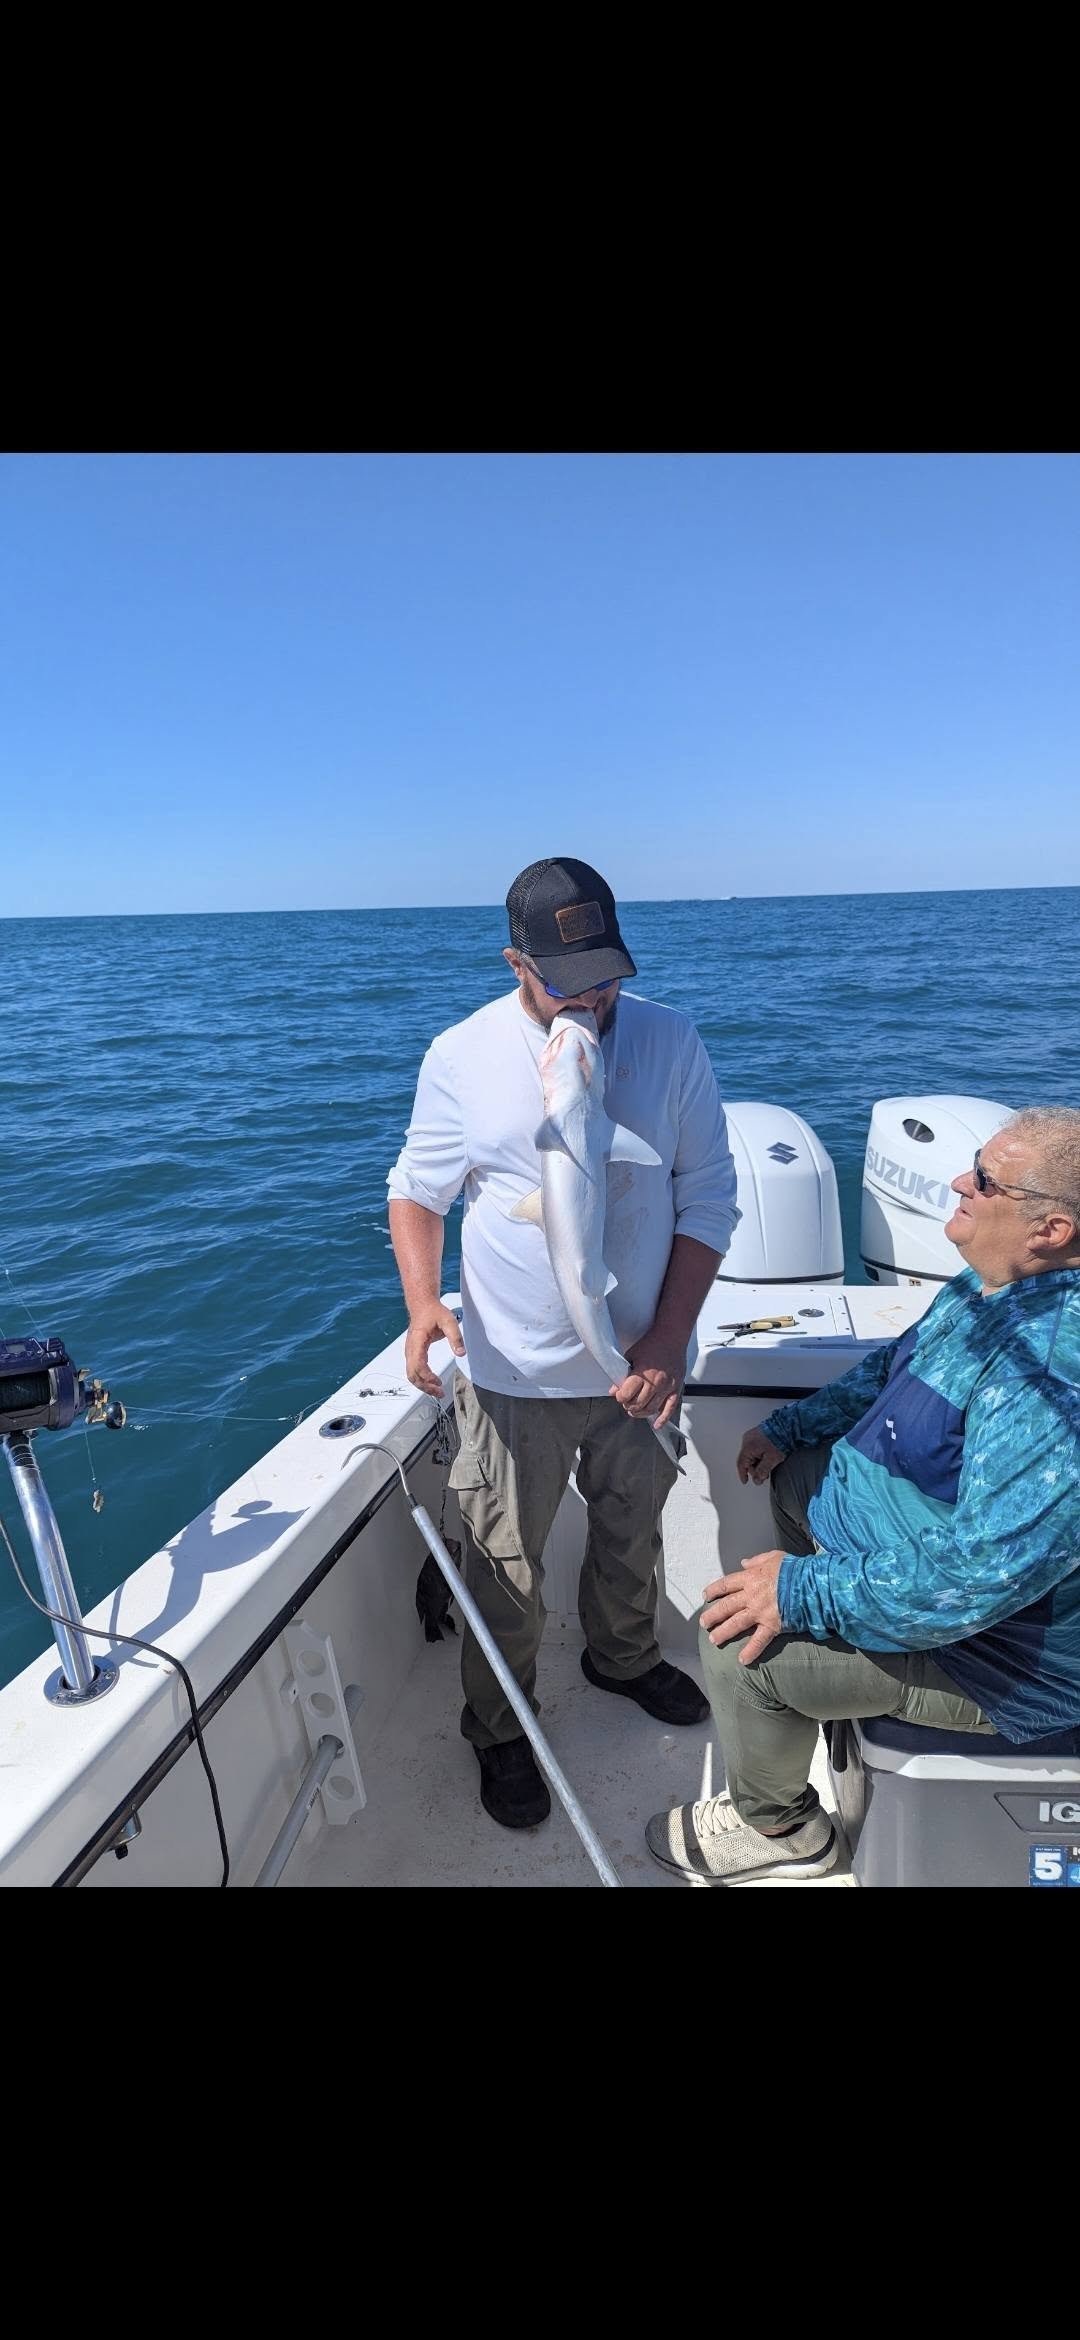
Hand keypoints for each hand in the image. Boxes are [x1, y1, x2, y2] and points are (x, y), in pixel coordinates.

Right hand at [404, 1304, 464, 1396]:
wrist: (422, 1305)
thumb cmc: (434, 1312)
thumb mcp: (449, 1321)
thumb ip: (455, 1337)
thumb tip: (461, 1353)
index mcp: (417, 1340)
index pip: (417, 1364)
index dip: (427, 1376)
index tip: (438, 1381)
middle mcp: (410, 1348)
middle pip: (412, 1374)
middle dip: (425, 1386)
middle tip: (440, 1393)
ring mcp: (409, 1351)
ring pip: (411, 1374)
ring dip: (423, 1385)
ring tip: (438, 1391)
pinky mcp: (412, 1353)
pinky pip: (413, 1370)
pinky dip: (421, 1379)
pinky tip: (432, 1382)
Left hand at [610, 1329, 685, 1428]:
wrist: (671, 1336)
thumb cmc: (651, 1343)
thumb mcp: (631, 1356)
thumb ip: (622, 1375)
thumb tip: (613, 1390)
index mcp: (642, 1374)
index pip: (626, 1395)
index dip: (620, 1397)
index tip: (619, 1395)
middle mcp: (655, 1382)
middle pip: (638, 1404)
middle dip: (629, 1406)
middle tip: (627, 1402)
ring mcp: (667, 1387)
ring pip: (652, 1409)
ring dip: (641, 1413)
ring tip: (635, 1410)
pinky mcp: (676, 1388)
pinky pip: (670, 1408)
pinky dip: (663, 1418)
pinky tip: (656, 1424)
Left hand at [700, 1551, 784, 1665]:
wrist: (810, 1583)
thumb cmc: (793, 1568)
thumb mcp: (774, 1557)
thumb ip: (757, 1560)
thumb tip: (744, 1563)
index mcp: (750, 1578)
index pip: (726, 1584)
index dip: (714, 1590)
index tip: (705, 1596)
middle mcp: (751, 1596)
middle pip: (726, 1606)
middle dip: (713, 1615)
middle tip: (704, 1623)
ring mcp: (760, 1612)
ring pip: (736, 1623)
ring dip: (723, 1632)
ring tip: (713, 1640)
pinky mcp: (772, 1625)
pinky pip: (759, 1640)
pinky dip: (751, 1651)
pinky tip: (742, 1660)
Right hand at [736, 1427, 785, 1484]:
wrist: (786, 1426)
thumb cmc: (780, 1440)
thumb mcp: (771, 1460)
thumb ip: (762, 1471)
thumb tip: (756, 1479)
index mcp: (748, 1446)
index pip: (741, 1464)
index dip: (743, 1474)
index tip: (745, 1481)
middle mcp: (747, 1440)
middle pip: (746, 1460)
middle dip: (754, 1469)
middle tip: (764, 1475)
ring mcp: (751, 1436)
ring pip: (751, 1454)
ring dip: (758, 1462)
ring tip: (768, 1466)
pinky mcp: (757, 1434)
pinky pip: (754, 1448)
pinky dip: (759, 1455)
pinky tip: (767, 1457)